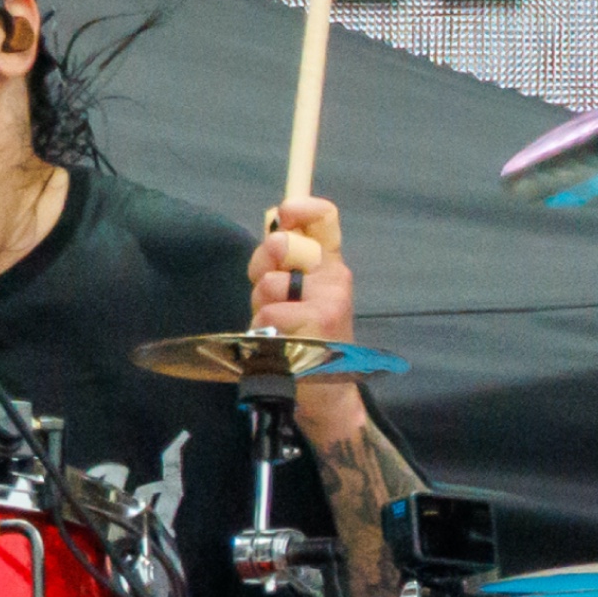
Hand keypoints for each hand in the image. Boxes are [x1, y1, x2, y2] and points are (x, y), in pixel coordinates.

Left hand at [248, 196, 352, 341]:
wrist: (322, 390)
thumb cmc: (301, 337)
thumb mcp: (291, 294)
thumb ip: (279, 264)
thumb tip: (273, 229)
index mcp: (330, 265)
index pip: (325, 217)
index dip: (300, 206)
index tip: (283, 213)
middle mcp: (336, 277)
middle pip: (283, 243)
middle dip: (261, 265)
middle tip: (268, 294)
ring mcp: (330, 298)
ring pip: (269, 283)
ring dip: (260, 306)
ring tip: (277, 327)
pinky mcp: (319, 322)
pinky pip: (268, 313)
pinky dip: (263, 330)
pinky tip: (279, 344)